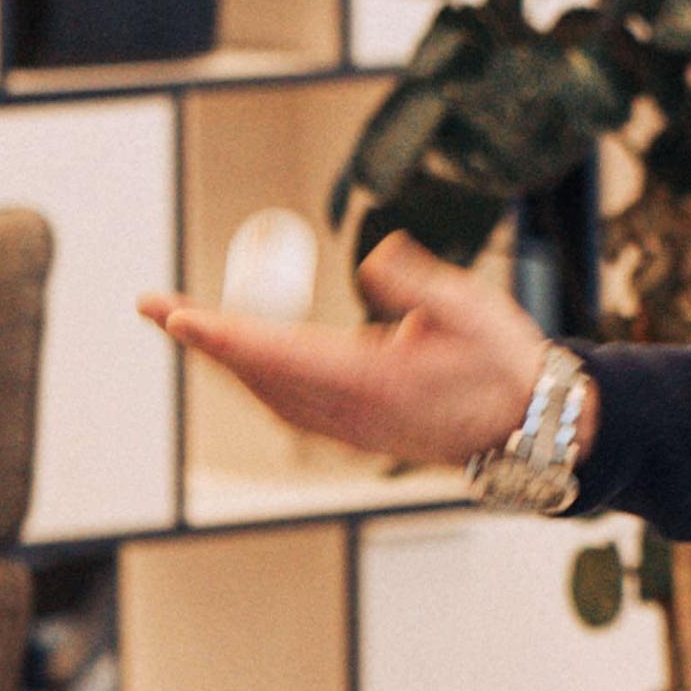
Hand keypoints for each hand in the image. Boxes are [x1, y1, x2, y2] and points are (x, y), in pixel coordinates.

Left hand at [140, 234, 567, 469]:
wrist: (535, 427)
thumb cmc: (507, 364)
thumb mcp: (471, 309)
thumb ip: (417, 282)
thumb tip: (370, 258)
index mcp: (376, 383)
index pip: (280, 355)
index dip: (225, 335)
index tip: (180, 316)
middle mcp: (354, 415)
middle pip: (258, 377)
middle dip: (205, 340)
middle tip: (155, 306)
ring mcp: (353, 430)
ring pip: (267, 396)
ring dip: (223, 361)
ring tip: (185, 325)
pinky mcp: (357, 433)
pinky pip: (287, 408)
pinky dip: (254, 380)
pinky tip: (240, 362)